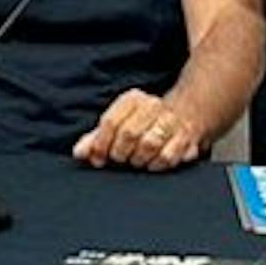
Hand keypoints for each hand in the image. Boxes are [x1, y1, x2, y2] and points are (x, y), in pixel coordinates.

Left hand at [74, 93, 206, 171]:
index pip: (110, 122)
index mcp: (132, 99)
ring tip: (136, 160)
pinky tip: (152, 163)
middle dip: (120, 152)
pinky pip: (166, 157)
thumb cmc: (142, 124)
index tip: (97, 158)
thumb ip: (95, 139)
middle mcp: (152, 105)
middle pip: (128, 134)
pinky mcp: (186, 137)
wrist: (184, 115)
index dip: (100, 144)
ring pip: (149, 145)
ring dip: (138, 159)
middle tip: (120, 159)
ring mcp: (171, 121)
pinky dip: (155, 165)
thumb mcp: (117, 125)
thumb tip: (79, 153)